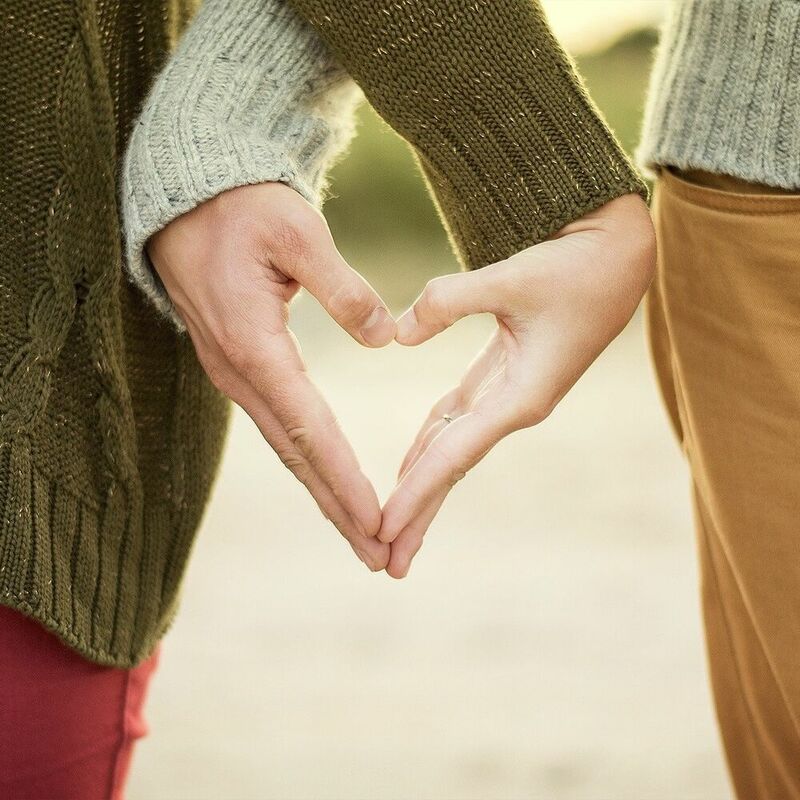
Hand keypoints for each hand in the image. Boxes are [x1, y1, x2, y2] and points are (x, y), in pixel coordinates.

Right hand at [147, 182, 395, 569]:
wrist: (188, 200)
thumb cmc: (243, 209)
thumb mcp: (297, 233)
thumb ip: (342, 287)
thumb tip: (385, 338)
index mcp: (254, 345)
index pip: (309, 428)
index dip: (345, 478)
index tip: (378, 520)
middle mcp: (240, 373)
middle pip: (296, 456)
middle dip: (338, 509)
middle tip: (378, 556)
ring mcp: (235, 374)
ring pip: (287, 448)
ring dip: (324, 493)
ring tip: (362, 535)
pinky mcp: (240, 367)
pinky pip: (279, 426)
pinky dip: (308, 462)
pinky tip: (329, 482)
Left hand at [380, 193, 655, 577]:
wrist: (618, 256)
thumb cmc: (576, 267)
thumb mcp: (513, 278)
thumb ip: (449, 301)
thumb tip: (396, 336)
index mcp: (522, 397)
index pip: (455, 455)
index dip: (416, 493)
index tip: (382, 530)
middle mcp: (514, 407)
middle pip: (453, 469)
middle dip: (419, 514)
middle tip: (384, 562)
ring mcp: (509, 395)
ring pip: (453, 448)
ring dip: (422, 486)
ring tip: (392, 526)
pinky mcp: (504, 376)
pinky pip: (458, 419)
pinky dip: (431, 442)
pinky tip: (410, 463)